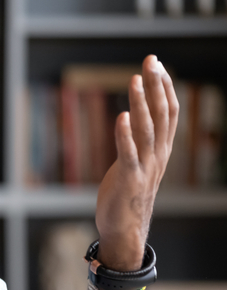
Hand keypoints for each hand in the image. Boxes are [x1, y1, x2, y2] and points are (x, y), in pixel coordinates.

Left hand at [94, 55, 177, 269]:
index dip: (164, 86)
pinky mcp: (128, 179)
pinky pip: (128, 153)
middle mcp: (157, 155)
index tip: (156, 63)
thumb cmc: (128, 194)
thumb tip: (134, 116)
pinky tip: (121, 116)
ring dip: (141, 103)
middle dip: (156, 86)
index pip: (168, 111)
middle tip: (150, 60)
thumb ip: (140, 142)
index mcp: (161, 149)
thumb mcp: (139, 162)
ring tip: (135, 79)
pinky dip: (125, 135)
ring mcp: (145, 167)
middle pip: (161, 114)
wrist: (125, 229)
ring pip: (147, 129)